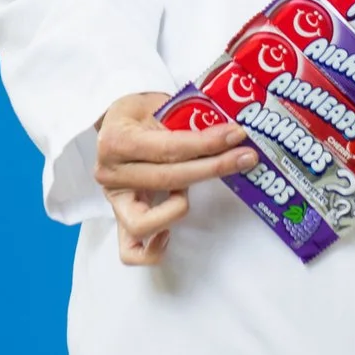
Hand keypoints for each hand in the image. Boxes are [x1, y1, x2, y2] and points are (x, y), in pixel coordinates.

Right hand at [92, 91, 256, 265]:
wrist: (114, 126)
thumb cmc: (139, 114)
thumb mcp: (158, 104)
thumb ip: (187, 118)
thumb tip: (230, 130)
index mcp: (116, 140)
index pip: (169, 148)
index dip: (207, 144)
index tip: (237, 135)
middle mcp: (110, 172)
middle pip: (168, 179)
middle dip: (212, 169)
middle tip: (244, 158)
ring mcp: (113, 200)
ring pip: (146, 222)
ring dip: (177, 209)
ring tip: (188, 193)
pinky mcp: (119, 219)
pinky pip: (131, 250)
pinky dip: (153, 248)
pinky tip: (171, 231)